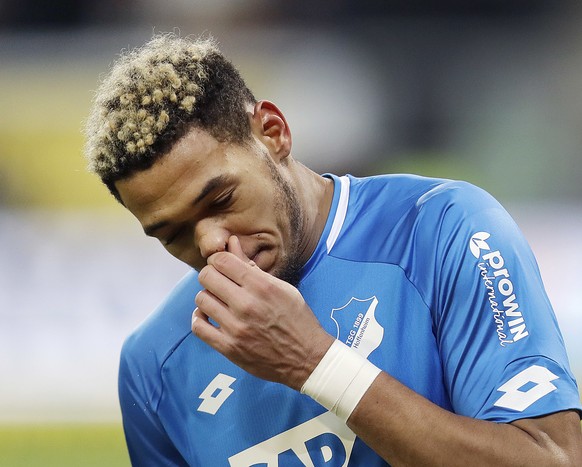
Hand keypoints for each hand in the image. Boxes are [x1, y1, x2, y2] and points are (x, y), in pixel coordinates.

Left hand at [191, 236, 333, 389]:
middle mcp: (247, 305)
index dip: (218, 259)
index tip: (222, 265)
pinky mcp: (229, 348)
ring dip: (207, 297)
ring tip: (218, 301)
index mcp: (262, 286)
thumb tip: (232, 243)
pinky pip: (199, 327)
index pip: (222, 261)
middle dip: (211, 275)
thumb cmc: (298, 320)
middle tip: (219, 282)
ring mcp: (236, 328)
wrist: (307, 358)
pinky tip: (210, 316)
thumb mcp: (283, 288)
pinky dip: (200, 319)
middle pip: (207, 277)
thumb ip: (253, 267)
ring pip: (201, 300)